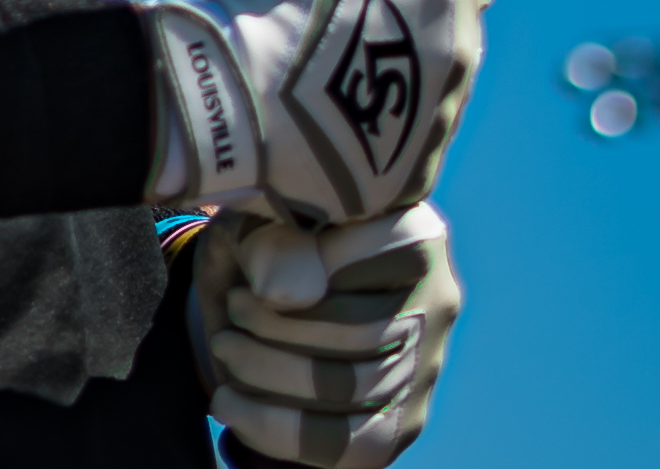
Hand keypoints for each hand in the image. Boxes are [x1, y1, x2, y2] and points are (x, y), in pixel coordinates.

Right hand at [142, 0, 493, 220]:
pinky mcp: (414, 176)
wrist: (236, 96)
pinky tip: (330, 122)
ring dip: (398, 87)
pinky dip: (378, 136)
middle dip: (416, 34)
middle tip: (350, 35)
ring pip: (434, 98)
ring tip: (331, 83)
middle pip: (455, 40)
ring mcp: (440, 121)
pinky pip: (408, 149)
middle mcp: (459, 54)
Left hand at [193, 200, 460, 465]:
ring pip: (351, 389)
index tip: (247, 280)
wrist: (263, 282)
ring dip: (270, 372)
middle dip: (278, 327)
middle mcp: (435, 299)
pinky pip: (346, 444)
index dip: (308, 272)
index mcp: (413, 228)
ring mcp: (423, 367)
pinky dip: (277, 427)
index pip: (375, 257)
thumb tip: (282, 293)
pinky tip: (231, 404)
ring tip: (224, 347)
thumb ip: (273, 238)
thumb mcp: (257, 215)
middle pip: (362, 333)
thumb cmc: (265, 235)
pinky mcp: (399, 422)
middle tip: (231, 310)